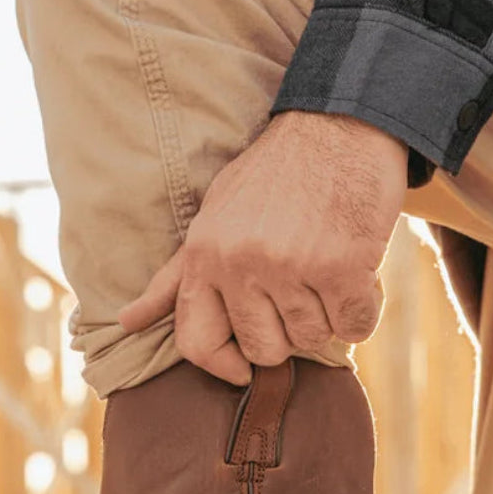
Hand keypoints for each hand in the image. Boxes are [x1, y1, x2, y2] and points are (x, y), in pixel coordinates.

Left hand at [119, 111, 407, 384]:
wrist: (340, 125)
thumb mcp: (213, 218)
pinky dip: (364, 310)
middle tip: (301, 293)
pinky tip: (359, 275)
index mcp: (204, 255)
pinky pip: (355, 327)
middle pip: (264, 351)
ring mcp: (291, 265)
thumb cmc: (274, 179)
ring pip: (312, 340)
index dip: (224, 366)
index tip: (245, 368)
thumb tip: (128, 321)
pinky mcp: (341, 266)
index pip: (197, 343)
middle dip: (288, 334)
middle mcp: (241, 262)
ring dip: (329, 317)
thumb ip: (175, 277)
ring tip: (328, 271)